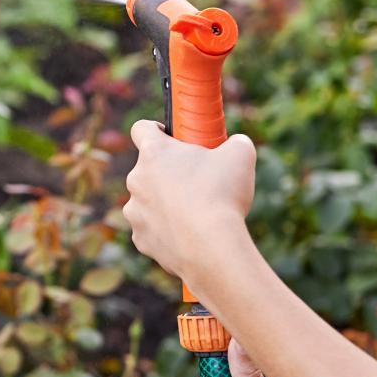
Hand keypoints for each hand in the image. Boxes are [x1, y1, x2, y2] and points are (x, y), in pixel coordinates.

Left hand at [123, 119, 255, 289]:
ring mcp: (135, 211)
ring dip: (166, 203)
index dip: (157, 130)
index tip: (172, 137)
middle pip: (148, 169)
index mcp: (153, 153)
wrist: (212, 248)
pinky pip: (152, 229)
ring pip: (149, 202)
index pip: (141, 128)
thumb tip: (237, 144)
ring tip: (196, 211)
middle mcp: (136, 180)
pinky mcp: (141, 239)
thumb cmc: (223, 195)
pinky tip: (189, 234)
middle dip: (170, 172)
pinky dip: (167, 230)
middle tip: (197, 180)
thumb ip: (235, 142)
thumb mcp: (241, 155)